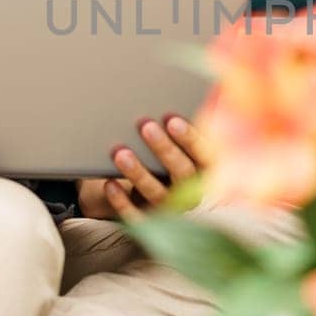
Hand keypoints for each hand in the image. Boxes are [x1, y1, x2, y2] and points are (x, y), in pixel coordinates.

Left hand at [77, 115, 207, 220]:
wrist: (144, 188)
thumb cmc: (164, 154)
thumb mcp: (176, 140)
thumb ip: (182, 124)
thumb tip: (179, 92)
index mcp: (206, 170)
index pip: (205, 155)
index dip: (190, 138)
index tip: (172, 119)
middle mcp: (194, 192)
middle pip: (183, 173)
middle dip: (164, 149)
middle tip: (145, 125)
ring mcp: (172, 211)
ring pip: (159, 195)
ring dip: (139, 173)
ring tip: (120, 152)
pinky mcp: (150, 223)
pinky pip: (138, 218)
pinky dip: (123, 202)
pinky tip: (110, 184)